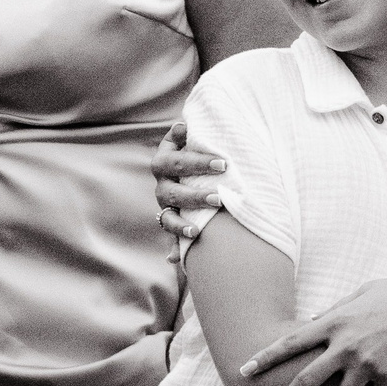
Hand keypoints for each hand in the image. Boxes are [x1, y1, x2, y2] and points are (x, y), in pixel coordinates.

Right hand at [151, 118, 227, 240]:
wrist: (193, 166)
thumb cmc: (199, 148)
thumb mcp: (193, 138)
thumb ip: (188, 133)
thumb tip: (182, 126)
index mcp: (165, 160)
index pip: (176, 160)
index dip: (197, 162)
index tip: (223, 164)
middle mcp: (163, 184)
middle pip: (172, 191)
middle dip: (194, 195)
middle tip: (218, 197)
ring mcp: (165, 205)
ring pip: (167, 217)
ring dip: (181, 225)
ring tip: (196, 230)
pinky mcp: (172, 222)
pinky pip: (169, 238)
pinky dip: (173, 249)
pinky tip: (173, 259)